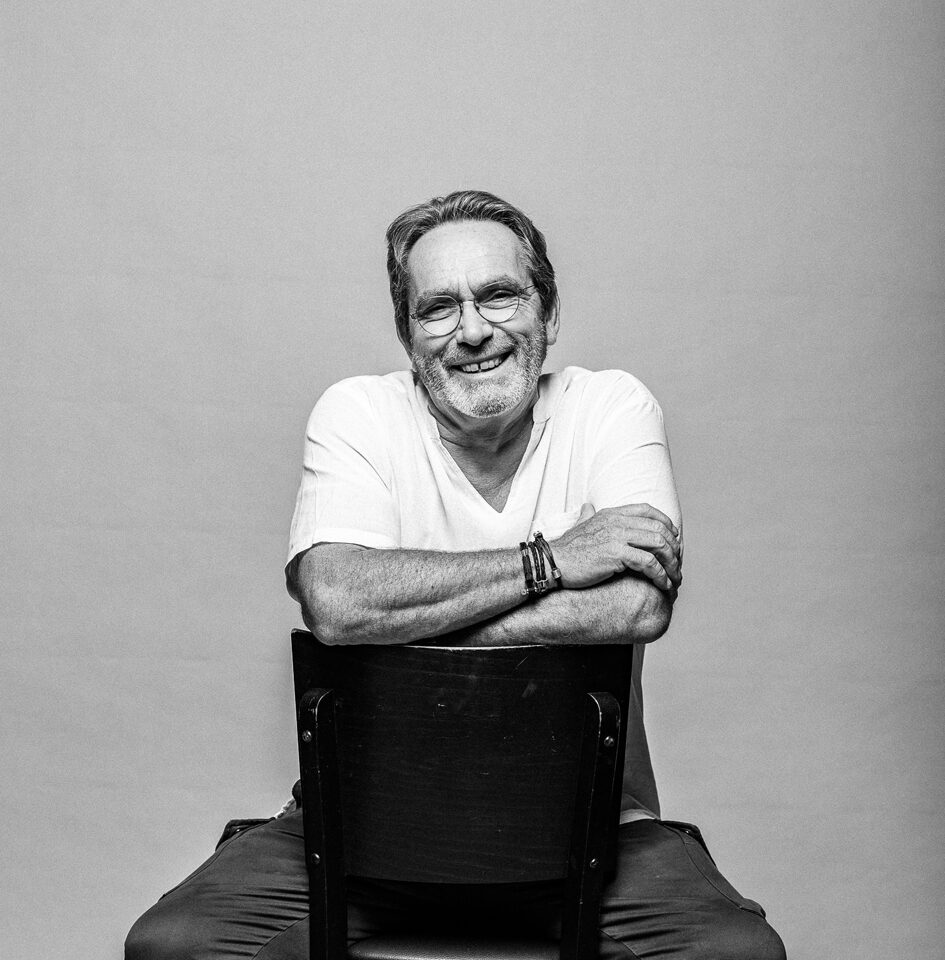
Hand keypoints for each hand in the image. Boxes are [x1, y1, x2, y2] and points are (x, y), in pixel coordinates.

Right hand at [550, 502, 681, 591]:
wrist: (551, 562)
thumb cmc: (566, 549)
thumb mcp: (579, 525)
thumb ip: (587, 515)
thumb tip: (587, 507)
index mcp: (611, 513)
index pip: (648, 510)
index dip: (666, 523)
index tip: (674, 538)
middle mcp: (617, 521)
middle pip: (658, 528)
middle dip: (673, 548)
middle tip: (677, 564)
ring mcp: (617, 537)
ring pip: (658, 545)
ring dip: (671, 563)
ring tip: (674, 577)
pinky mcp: (617, 555)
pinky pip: (649, 563)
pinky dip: (660, 575)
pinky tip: (663, 584)